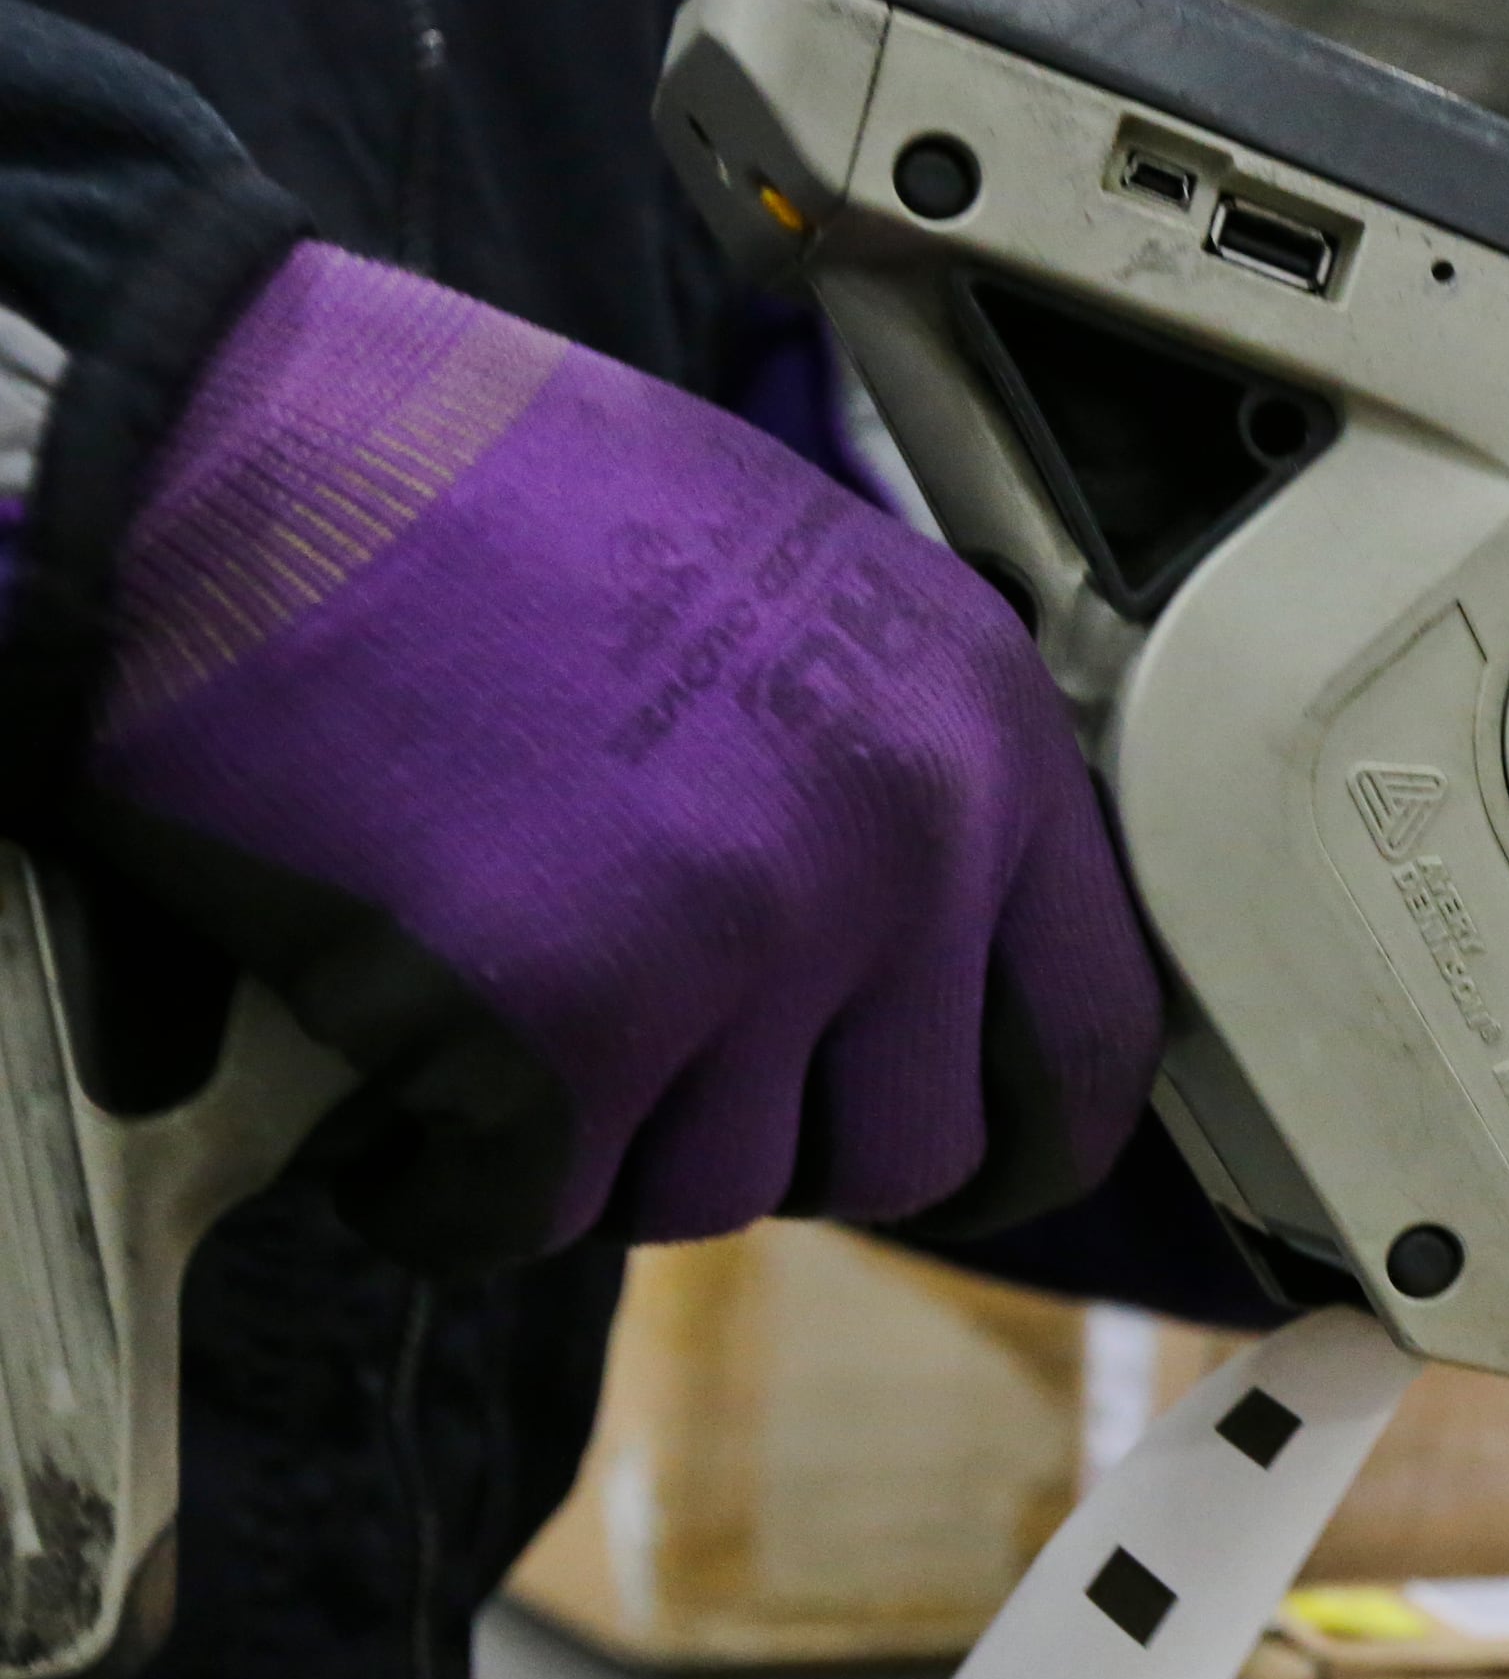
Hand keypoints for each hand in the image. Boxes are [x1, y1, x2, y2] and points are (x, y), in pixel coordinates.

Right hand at [62, 242, 1157, 1265]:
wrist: (242, 464)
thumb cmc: (486, 504)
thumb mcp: (797, 588)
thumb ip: (899, 778)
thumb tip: (942, 972)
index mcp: (980, 729)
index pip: (1096, 1035)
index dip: (1026, 1141)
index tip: (968, 1169)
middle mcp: (904, 839)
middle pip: (904, 1151)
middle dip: (779, 1148)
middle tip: (659, 1075)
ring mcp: (748, 936)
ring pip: (716, 1193)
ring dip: (603, 1153)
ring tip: (499, 1015)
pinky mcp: (569, 1022)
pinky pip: (535, 1214)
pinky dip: (453, 1189)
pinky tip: (400, 1088)